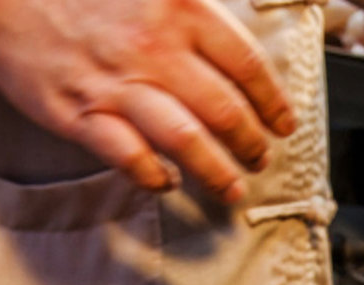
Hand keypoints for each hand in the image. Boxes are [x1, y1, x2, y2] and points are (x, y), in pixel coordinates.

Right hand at [0, 0, 296, 202]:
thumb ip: (194, 14)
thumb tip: (238, 54)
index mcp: (178, 10)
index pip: (247, 66)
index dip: (273, 103)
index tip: (283, 125)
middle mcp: (153, 48)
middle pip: (225, 111)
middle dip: (251, 144)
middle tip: (259, 159)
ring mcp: (117, 84)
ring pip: (187, 141)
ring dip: (217, 172)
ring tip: (232, 188)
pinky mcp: (80, 113)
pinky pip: (130, 157)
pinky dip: (154, 176)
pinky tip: (167, 182)